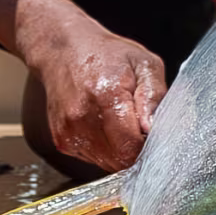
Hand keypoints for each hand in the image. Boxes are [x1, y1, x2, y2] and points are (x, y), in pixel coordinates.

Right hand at [32, 24, 166, 171]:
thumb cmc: (106, 54)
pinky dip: (103, 149)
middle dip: (134, 149)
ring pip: (106, 164)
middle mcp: (82, 117)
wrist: (63, 50)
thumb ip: (153, 95)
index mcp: (106, 95)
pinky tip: (102, 124)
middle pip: (119, 160)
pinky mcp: (61, 141)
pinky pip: (92, 159)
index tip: (150, 131)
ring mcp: (68, 131)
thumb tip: (152, 127)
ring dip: (119, 150)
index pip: (132, 146)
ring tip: (117, 121)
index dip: (147, 144)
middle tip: (136, 124)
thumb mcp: (143, 62)